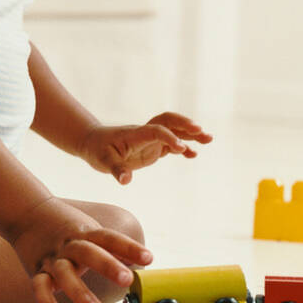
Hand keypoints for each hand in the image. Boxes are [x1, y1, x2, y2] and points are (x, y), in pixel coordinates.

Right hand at [10, 197, 152, 302]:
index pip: (110, 238)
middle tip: (127, 279)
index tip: (149, 258)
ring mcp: (52, 258)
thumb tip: (143, 260)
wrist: (27, 211)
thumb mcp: (89, 229)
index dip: (129, 248)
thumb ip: (114, 247)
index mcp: (85, 233)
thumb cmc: (65, 225)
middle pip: (88, 252)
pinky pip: (40, 288)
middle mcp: (69, 245)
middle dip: (107, 265)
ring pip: (64, 273)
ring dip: (80, 292)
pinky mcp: (37, 270)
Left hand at [79, 112, 212, 183]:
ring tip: (209, 139)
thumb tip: (125, 180)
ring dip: (190, 133)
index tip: (180, 148)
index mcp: (135, 134)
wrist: (92, 142)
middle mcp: (145, 134)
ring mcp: (150, 140)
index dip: (168, 137)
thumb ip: (116, 169)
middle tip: (202, 132)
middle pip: (168, 121)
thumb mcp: (102, 161)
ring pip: (173, 130)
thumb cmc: (97, 150)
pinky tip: (193, 155)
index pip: (155, 130)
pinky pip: (171, 144)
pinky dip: (183, 147)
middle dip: (185, 125)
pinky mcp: (152, 147)